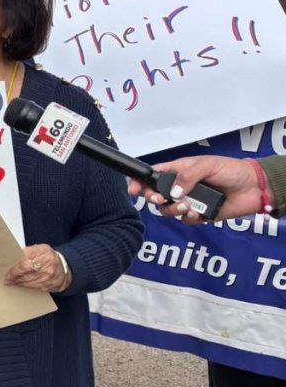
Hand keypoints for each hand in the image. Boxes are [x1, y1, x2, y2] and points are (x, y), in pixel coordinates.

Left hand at [4, 244, 67, 291]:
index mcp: (43, 251)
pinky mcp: (51, 284)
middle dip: (14, 276)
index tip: (7, 271)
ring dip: (19, 282)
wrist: (65, 267)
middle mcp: (47, 262)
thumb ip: (27, 252)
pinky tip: (22, 284)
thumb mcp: (39, 249)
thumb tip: (12, 258)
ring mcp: (50, 275)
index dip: (14, 268)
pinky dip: (27, 286)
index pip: (24, 260)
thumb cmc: (49, 257)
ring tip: (13, 282)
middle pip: (25, 271)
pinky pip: (35, 287)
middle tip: (8, 279)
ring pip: (29, 281)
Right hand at [127, 156, 262, 223]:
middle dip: (153, 198)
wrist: (253, 188)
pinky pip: (185, 220)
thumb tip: (173, 191)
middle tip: (159, 198)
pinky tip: (197, 213)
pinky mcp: (199, 215)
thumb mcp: (207, 165)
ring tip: (186, 206)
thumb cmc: (231, 170)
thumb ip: (187, 176)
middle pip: (154, 195)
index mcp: (178, 171)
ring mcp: (188, 201)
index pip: (152, 175)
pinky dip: (188, 218)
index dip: (139, 182)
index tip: (133, 189)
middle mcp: (179, 187)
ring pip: (167, 210)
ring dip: (173, 209)